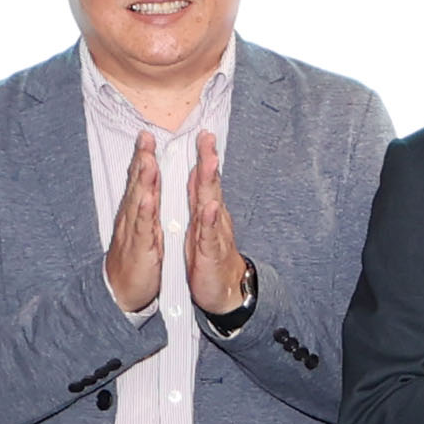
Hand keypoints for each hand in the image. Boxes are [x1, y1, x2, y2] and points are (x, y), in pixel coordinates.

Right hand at [102, 133, 163, 313]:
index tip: (147, 134)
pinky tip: (148, 199)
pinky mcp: (140, 249)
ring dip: (143, 181)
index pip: (140, 180)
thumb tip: (146, 186)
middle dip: (141, 159)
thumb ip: (144, 207)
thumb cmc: (135, 259)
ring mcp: (134, 232)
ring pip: (139, 201)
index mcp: (137, 212)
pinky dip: (145, 213)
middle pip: (137, 184)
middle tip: (145, 136)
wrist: (122, 292)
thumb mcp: (142, 229)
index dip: (143, 157)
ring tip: (147, 160)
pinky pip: (143, 229)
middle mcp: (132, 218)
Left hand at [183, 137, 249, 317]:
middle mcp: (213, 219)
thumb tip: (198, 171)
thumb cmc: (210, 256)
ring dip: (210, 183)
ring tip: (209, 162)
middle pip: (210, 185)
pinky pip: (209, 235)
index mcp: (206, 211)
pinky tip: (210, 207)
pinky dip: (209, 221)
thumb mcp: (202, 223)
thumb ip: (200, 197)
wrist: (225, 290)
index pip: (204, 179)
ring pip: (211, 204)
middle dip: (208, 160)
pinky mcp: (210, 254)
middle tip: (208, 137)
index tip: (202, 133)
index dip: (203, 156)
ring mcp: (214, 235)